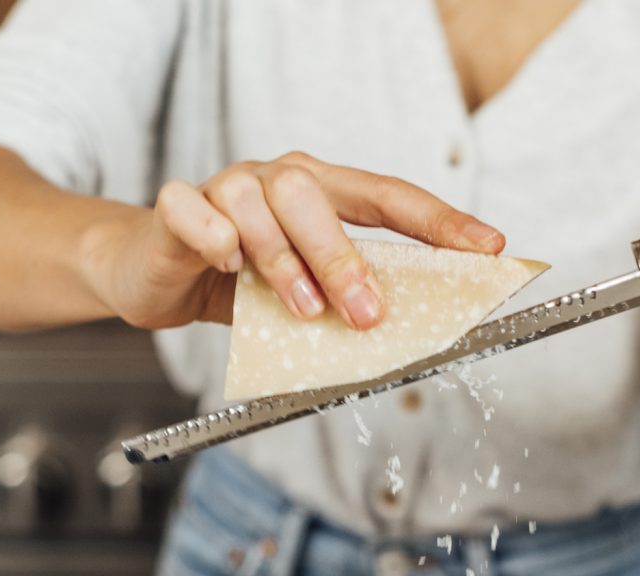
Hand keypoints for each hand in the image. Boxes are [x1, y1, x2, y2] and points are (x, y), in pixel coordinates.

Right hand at [85, 151, 504, 330]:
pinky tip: (225, 265)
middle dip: (348, 258)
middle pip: (318, 196)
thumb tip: (397, 332)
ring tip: (304, 310)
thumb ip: (340, 301)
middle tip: (370, 315)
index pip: (388, 198)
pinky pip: (196, 211)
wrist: (150, 274)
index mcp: (320, 194)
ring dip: (286, 261)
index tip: (489, 247)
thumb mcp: (299, 296)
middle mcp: (276, 180)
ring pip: (259, 204)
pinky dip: (214, 237)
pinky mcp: (177, 208)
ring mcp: (225, 188)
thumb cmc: (236, 285)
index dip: (439, 222)